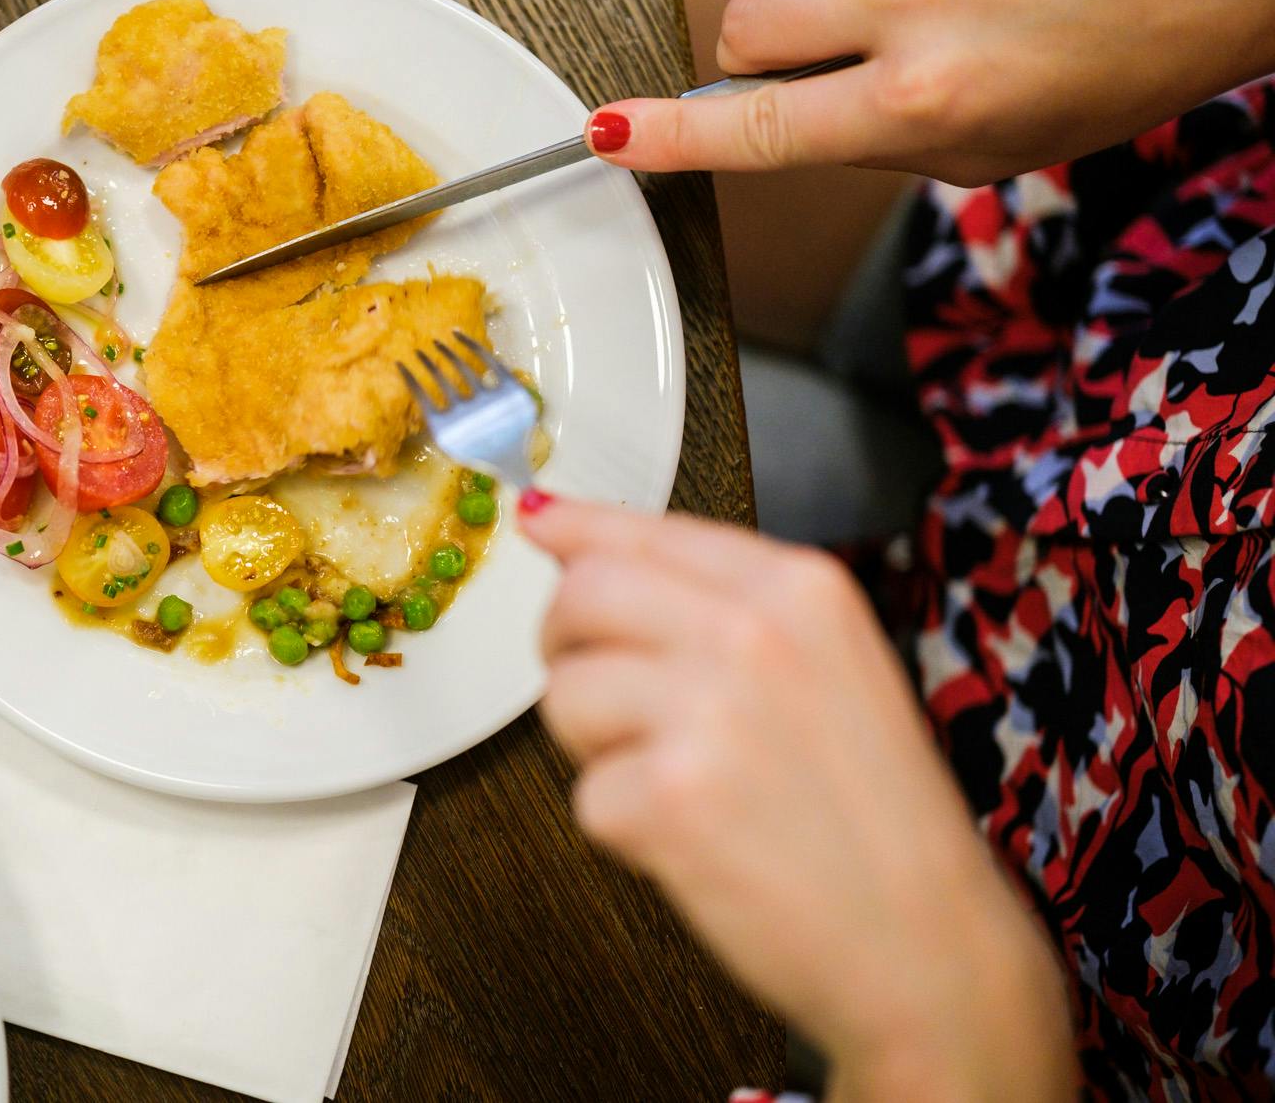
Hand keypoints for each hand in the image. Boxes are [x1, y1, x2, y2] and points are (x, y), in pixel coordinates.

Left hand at [522, 495, 1074, 1101]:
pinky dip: (625, 829)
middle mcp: (751, 633)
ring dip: (598, 746)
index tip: (538, 522)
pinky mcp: (668, 798)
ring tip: (682, 783)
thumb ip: (720, 603)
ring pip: (565, 694)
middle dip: (569, 646)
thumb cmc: (878, 816)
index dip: (578, 528)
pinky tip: (698, 843)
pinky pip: (585, 794)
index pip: (645, 530)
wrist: (932, 947)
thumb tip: (580, 544)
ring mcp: (707, 712)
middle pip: (581, 596)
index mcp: (801, 588)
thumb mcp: (835, 665)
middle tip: (606, 695)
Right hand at [585, 0, 1274, 184]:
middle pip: (747, 27)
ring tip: (947, 29)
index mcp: (924, 99)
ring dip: (849, 19)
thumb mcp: (986, 153)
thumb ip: (874, 142)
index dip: (673, 137)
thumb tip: (786, 119)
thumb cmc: (1105, 74)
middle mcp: (911, 13)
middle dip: (750, 61)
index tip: (611, 134)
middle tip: (814, 80)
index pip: (762, 126)